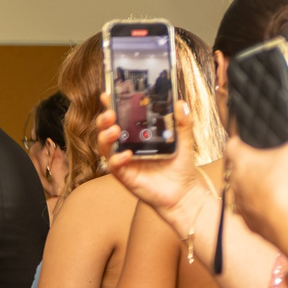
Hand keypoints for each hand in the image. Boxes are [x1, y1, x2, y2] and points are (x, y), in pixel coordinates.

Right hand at [99, 100, 204, 217]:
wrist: (183, 193)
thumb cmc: (180, 168)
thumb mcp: (183, 141)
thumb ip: (182, 123)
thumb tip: (181, 103)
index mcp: (138, 136)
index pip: (121, 118)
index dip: (112, 107)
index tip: (108, 95)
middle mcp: (127, 147)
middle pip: (107, 131)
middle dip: (104, 120)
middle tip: (110, 114)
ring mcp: (124, 162)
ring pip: (106, 147)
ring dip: (106, 137)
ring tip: (115, 130)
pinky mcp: (125, 176)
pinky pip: (114, 166)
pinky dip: (117, 159)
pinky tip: (127, 154)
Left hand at [224, 106, 287, 253]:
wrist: (287, 223)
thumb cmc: (287, 185)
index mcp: (243, 163)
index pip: (231, 146)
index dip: (237, 141)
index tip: (242, 139)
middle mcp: (237, 184)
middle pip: (236, 170)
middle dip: (246, 166)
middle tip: (261, 162)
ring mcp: (241, 205)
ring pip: (241, 193)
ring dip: (251, 189)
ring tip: (267, 185)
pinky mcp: (249, 222)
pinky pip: (250, 214)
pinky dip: (259, 210)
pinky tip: (271, 208)